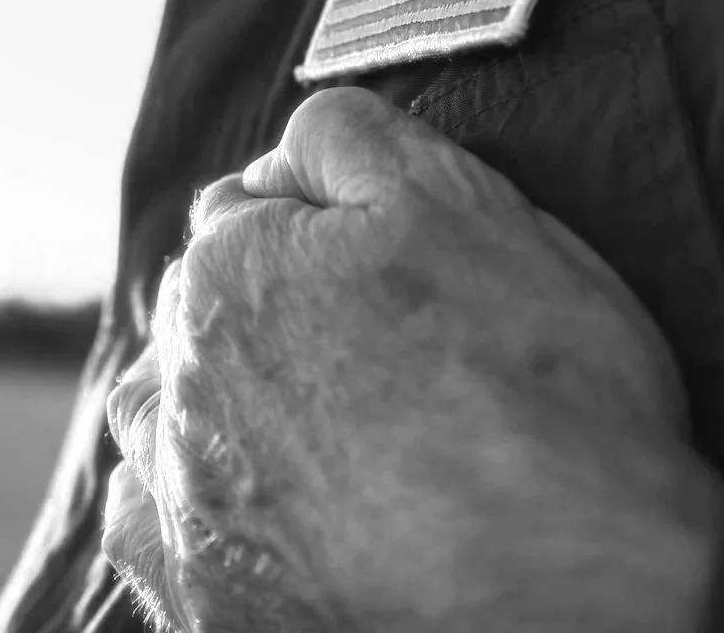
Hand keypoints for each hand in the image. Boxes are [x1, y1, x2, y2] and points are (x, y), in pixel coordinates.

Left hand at [102, 86, 723, 632]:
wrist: (578, 596)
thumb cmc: (545, 393)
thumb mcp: (470, 207)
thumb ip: (355, 142)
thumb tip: (296, 138)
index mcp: (232, 274)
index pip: (241, 210)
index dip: (314, 223)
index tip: (379, 256)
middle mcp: (183, 386)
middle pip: (195, 308)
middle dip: (255, 301)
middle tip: (359, 336)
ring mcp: (188, 502)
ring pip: (155, 410)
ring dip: (201, 391)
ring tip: (295, 411)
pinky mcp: (204, 601)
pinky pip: (145, 525)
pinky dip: (177, 499)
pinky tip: (240, 496)